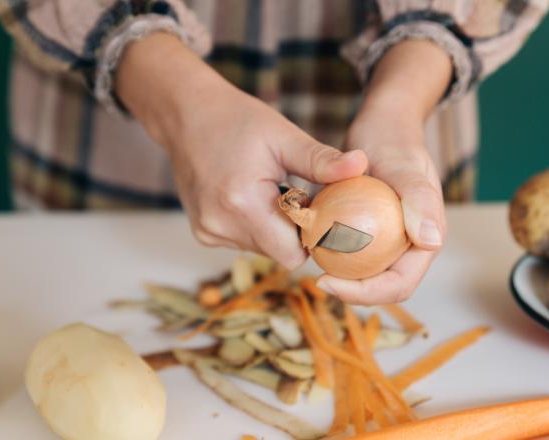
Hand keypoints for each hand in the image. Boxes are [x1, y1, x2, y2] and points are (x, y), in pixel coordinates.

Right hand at [116, 33, 367, 268]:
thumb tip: (362, 166)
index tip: (323, 213)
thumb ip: (322, 160)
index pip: (293, 254)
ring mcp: (208, 232)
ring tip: (272, 191)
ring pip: (263, 248)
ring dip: (275, 227)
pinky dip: (256, 225)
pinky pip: (244, 241)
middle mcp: (220, 226)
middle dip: (296, 230)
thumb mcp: (284, 136)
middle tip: (299, 194)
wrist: (186, 115)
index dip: (313, 238)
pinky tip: (251, 195)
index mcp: (243, 203)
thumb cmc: (237, 120)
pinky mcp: (202, 232)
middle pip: (279, 253)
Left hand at [316, 39, 452, 303]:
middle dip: (350, 290)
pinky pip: (351, 252)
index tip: (328, 282)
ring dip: (340, 275)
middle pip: (381, 285)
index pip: (399, 284)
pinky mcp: (371, 230)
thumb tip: (431, 242)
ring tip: (309, 263)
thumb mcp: (404, 167)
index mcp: (425, 240)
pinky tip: (308, 243)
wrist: (382, 124)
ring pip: (364, 272)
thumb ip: (419, 201)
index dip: (366, 293)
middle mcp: (409, 245)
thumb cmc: (394, 141)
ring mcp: (390, 238)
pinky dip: (333, 252)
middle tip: (316, 280)